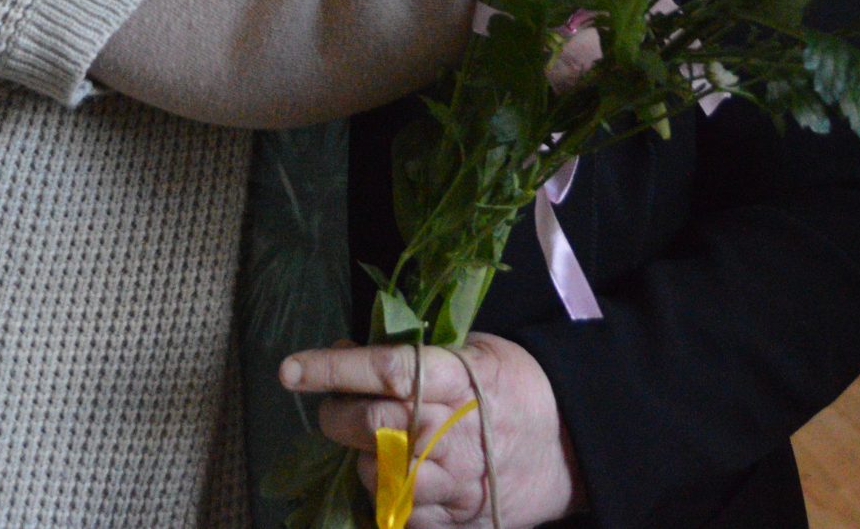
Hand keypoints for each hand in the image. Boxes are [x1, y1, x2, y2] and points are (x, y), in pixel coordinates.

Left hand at [282, 334, 582, 528]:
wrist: (569, 444)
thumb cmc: (513, 386)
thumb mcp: (472, 350)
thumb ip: (412, 353)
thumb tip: (344, 348)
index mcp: (456, 376)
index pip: (384, 368)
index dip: (332, 368)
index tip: (290, 368)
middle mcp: (451, 429)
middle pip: (370, 423)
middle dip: (336, 416)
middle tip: (334, 411)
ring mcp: (454, 479)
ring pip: (377, 472)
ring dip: (361, 459)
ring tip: (374, 447)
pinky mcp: (457, 518)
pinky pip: (398, 513)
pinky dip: (386, 496)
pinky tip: (394, 479)